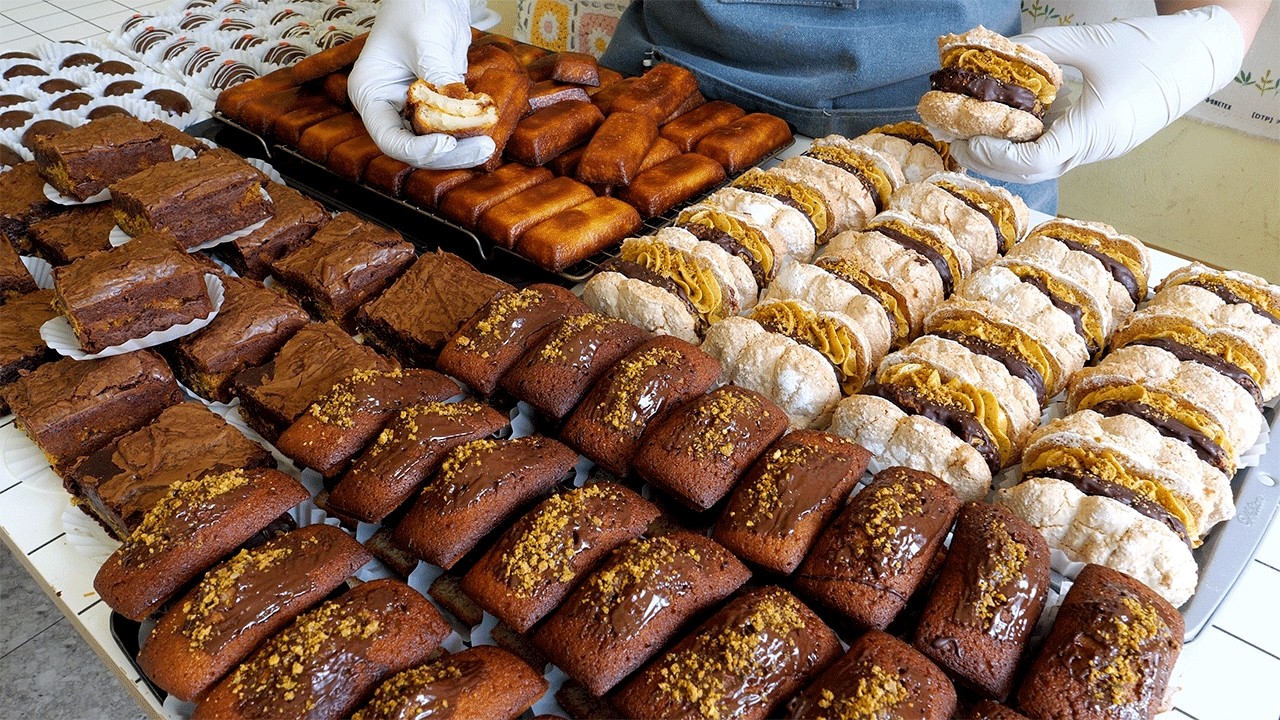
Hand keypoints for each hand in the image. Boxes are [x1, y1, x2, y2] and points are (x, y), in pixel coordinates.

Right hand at [348, 0, 495, 168]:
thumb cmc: (418, 6)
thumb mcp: (427, 39)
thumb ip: (439, 75)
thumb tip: (458, 111)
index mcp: (371, 93)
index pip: (389, 138)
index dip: (417, 149)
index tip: (447, 144)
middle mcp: (388, 106)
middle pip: (415, 147)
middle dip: (448, 153)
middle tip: (482, 148)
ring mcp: (413, 107)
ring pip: (435, 142)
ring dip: (462, 148)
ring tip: (488, 145)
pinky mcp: (437, 104)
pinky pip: (451, 129)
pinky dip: (468, 133)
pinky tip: (487, 129)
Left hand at [949, 6, 1244, 183]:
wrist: (1203, 55)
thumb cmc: (1153, 47)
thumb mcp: (1092, 42)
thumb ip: (1044, 47)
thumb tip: (998, 50)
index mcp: (1096, 131)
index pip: (1035, 161)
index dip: (995, 154)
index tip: (968, 137)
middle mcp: (1096, 148)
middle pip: (1031, 172)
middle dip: (990, 159)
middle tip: (955, 138)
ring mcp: (1099, 149)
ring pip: (1043, 166)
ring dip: (1005, 155)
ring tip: (973, 134)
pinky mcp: (1100, 141)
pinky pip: (1056, 151)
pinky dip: (1027, 143)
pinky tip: (1007, 125)